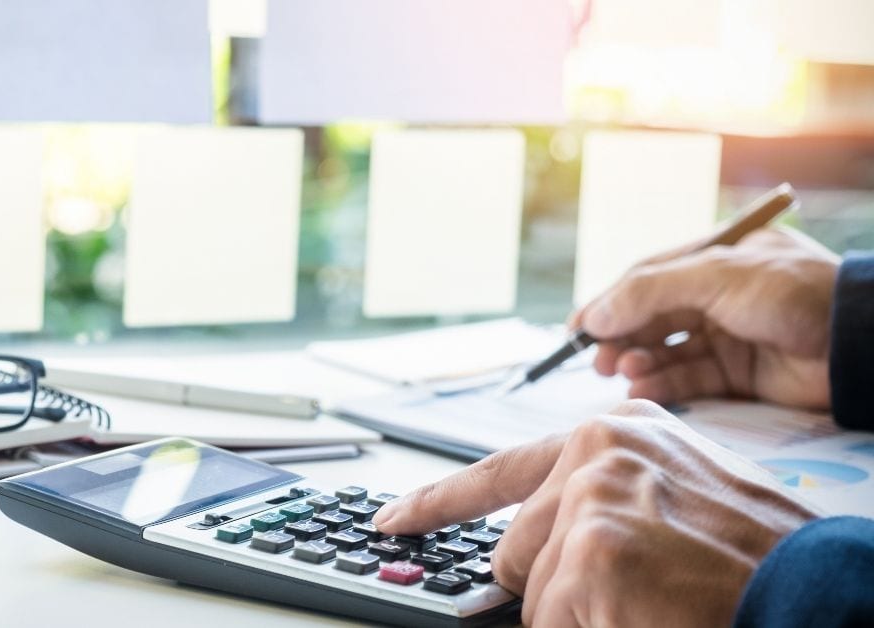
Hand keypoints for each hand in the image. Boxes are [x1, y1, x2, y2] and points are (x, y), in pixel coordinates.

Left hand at [373, 401, 818, 626]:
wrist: (816, 596)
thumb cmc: (754, 558)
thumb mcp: (672, 500)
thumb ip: (599, 502)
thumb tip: (531, 543)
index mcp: (617, 432)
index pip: (501, 469)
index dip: (439, 502)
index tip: (394, 519)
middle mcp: (597, 449)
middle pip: (517, 546)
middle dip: (556, 584)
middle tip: (631, 589)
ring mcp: (591, 497)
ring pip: (533, 592)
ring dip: (582, 612)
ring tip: (652, 599)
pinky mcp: (593, 554)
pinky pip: (551, 622)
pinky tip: (646, 614)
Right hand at [571, 228, 838, 408]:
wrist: (857, 343)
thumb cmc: (791, 293)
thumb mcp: (715, 276)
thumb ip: (649, 292)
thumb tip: (592, 315)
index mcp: (713, 259)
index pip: (647, 278)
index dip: (610, 302)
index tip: (577, 328)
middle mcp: (717, 296)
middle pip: (652, 317)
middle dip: (620, 337)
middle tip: (596, 359)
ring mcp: (728, 336)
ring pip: (666, 351)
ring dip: (638, 362)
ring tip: (622, 372)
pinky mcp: (738, 375)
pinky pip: (688, 379)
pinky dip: (662, 384)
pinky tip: (642, 388)